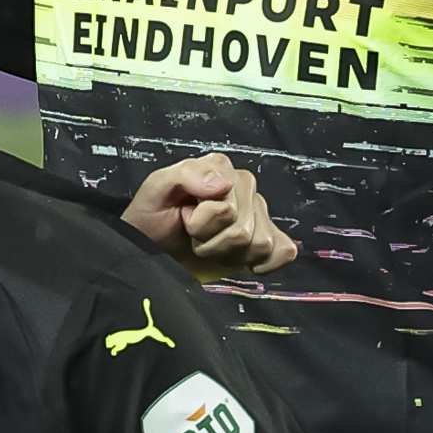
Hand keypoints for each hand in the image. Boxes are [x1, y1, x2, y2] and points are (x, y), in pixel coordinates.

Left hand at [120, 153, 298, 281]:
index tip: (185, 218)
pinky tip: (238, 257)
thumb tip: (222, 185)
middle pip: (242, 229)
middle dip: (210, 239)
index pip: (228, 204)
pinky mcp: (268, 241)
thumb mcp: (156, 188)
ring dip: (225, 253)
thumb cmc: (151, 218)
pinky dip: (262, 263)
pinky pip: (283, 252)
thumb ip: (186, 175)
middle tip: (193, 234)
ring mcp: (258, 215)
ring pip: (259, 245)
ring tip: (207, 244)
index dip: (201, 220)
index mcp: (221, 170)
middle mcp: (245, 188)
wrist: (149, 248)